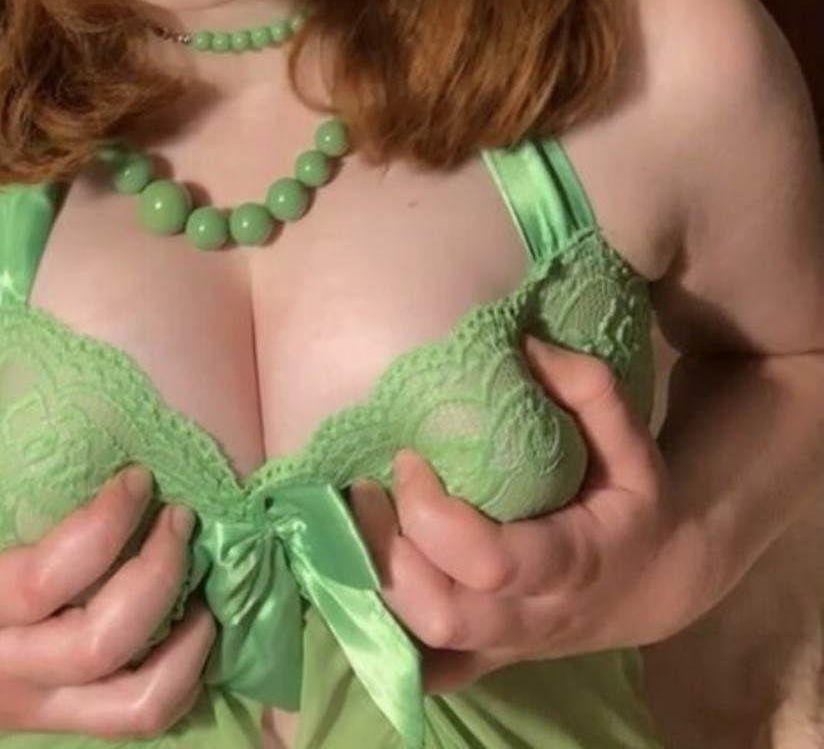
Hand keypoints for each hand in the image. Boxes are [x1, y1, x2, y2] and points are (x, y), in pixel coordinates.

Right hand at [0, 376, 215, 735]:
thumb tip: (0, 374)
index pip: (44, 577)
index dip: (102, 528)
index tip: (137, 477)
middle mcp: (6, 663)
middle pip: (98, 643)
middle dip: (156, 575)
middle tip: (180, 516)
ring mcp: (42, 704)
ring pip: (130, 701)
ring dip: (185, 643)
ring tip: (205, 580)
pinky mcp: (68, 725)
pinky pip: (139, 721)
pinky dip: (184, 679)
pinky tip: (199, 627)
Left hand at [350, 337, 683, 689]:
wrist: (654, 584)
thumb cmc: (634, 505)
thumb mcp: (633, 444)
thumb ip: (589, 389)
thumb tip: (524, 341)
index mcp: (570, 563)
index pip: (488, 561)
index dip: (434, 514)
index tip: (410, 456)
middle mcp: (531, 616)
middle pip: (442, 614)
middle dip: (388, 553)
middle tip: (365, 487)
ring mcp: (503, 645)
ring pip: (422, 642)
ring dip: (374, 582)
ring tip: (355, 514)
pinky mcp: (482, 656)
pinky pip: (423, 667)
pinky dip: (382, 631)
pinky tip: (358, 576)